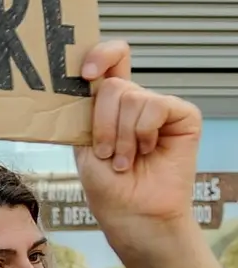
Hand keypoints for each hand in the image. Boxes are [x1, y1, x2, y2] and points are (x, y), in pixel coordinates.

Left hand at [78, 41, 203, 250]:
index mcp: (108, 103)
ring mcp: (159, 107)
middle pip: (112, 84)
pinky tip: (148, 151)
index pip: (110, 59)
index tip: (86, 73)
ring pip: (131, 97)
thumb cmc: (106, 184)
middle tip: (107, 153)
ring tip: (126, 160)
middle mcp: (135, 100)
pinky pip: (155, 106)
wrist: (132, 212)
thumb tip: (86, 78)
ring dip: (121, 136)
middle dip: (102, 124)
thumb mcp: (84, 142)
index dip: (99, 55)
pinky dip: (143, 133)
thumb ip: (87, 109)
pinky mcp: (183, 115)